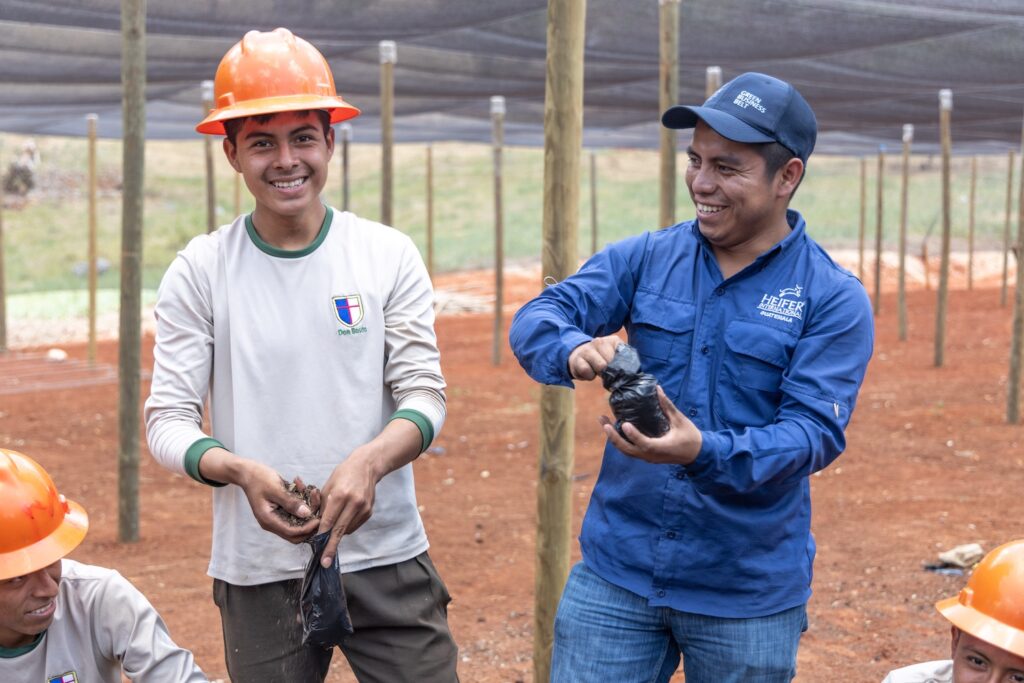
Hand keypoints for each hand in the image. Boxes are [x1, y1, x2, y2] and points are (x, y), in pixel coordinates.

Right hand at [236, 461, 319, 542]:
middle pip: (296, 533)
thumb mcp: (276, 489)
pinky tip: (302, 485)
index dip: (307, 528)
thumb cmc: (259, 478)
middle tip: (320, 508)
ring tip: (312, 491)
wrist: (248, 472)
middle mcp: (273, 522)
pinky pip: (295, 511)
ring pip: (298, 522)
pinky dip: (302, 501)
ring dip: (308, 509)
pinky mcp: (281, 510)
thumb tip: (307, 514)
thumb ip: (290, 502)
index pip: (292, 532)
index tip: (320, 519)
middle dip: (310, 523)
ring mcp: (277, 517)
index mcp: (269, 520)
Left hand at [316, 448, 379, 566]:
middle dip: (331, 547)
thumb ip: (323, 508)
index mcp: (340, 495)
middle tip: (325, 562)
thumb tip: (319, 527)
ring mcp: (363, 508)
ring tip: (333, 525)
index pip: (329, 521)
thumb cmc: (343, 474)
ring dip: (338, 533)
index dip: (322, 537)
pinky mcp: (369, 512)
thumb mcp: (328, 487)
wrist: (367, 466)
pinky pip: (354, 525)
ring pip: (347, 530)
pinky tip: (344, 517)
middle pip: (340, 530)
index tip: (318, 551)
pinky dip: (346, 526)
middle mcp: (354, 503)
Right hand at [568, 334, 622, 380]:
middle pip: (612, 362)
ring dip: (601, 373)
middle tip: (607, 372)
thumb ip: (624, 360)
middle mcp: (599, 341)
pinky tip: (589, 372)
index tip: (618, 369)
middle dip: (611, 371)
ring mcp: (587, 349)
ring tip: (598, 371)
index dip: (622, 367)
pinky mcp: (577, 359)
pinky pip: (587, 372)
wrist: (578, 355)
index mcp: (613, 340)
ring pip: (601, 366)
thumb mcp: (615, 356)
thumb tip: (632, 374)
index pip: (624, 356)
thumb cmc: (601, 358)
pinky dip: (589, 376)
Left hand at [599, 386, 702, 465]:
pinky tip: (614, 429)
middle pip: (628, 450)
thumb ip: (668, 406)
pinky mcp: (647, 456)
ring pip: (626, 451)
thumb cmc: (690, 437)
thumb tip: (657, 389)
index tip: (625, 423)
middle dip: (614, 437)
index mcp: (661, 448)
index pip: (644, 443)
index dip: (633, 435)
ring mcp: (648, 457)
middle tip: (604, 422)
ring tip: (604, 423)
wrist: (696, 454)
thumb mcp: (680, 420)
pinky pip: (630, 450)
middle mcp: (651, 455)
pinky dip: (621, 441)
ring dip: (614, 439)